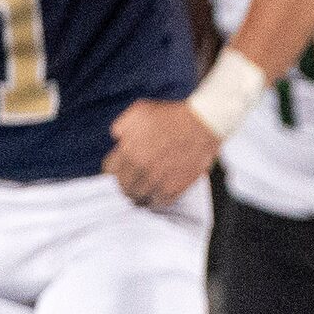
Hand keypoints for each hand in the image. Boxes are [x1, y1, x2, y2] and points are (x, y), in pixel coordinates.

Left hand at [103, 98, 220, 208]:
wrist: (203, 123)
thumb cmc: (171, 115)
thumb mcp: (139, 111)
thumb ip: (122, 126)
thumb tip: (117, 139)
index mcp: (129, 150)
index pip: (110, 172)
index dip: (113, 171)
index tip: (118, 172)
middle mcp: (142, 168)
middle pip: (124, 188)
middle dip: (124, 185)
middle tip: (129, 184)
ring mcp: (159, 180)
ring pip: (140, 198)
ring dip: (139, 195)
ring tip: (142, 191)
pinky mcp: (176, 187)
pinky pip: (160, 202)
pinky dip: (156, 199)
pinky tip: (157, 192)